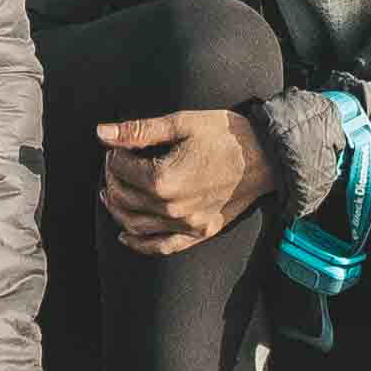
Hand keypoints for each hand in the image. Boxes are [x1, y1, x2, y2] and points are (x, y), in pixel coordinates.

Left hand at [95, 104, 273, 253]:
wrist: (268, 155)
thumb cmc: (227, 135)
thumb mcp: (181, 123)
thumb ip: (138, 131)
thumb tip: (102, 134)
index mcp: (163, 179)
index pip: (121, 170)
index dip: (113, 155)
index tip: (116, 146)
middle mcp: (171, 208)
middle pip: (124, 197)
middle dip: (113, 179)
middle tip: (115, 164)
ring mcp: (186, 224)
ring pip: (136, 225)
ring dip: (118, 209)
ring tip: (112, 193)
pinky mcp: (200, 232)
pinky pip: (162, 247)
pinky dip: (140, 244)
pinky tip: (127, 236)